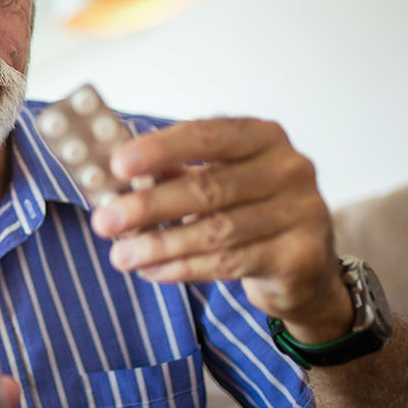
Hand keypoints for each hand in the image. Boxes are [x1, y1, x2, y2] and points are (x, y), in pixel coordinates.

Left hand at [89, 118, 352, 341]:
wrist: (303, 264)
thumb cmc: (246, 210)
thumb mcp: (214, 181)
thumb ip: (171, 174)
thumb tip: (111, 180)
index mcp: (263, 137)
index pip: (207, 136)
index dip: (161, 150)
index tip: (117, 165)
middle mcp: (289, 169)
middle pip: (208, 188)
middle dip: (148, 206)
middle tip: (104, 222)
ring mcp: (302, 212)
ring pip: (216, 231)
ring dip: (160, 246)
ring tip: (121, 257)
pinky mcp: (299, 256)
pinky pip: (229, 264)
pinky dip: (183, 268)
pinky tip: (151, 271)